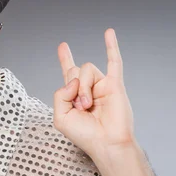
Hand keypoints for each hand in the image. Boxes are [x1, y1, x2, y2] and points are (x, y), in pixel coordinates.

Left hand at [53, 28, 134, 158]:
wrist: (106, 143)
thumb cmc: (85, 135)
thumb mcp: (60, 117)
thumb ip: (60, 95)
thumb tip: (75, 80)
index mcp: (74, 95)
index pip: (69, 73)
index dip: (65, 59)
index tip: (63, 46)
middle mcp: (88, 87)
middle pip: (74, 71)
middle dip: (74, 88)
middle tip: (81, 106)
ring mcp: (102, 85)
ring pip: (87, 70)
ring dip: (84, 87)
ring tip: (88, 105)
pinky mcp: (115, 85)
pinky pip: (114, 61)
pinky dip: (111, 46)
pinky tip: (109, 32)